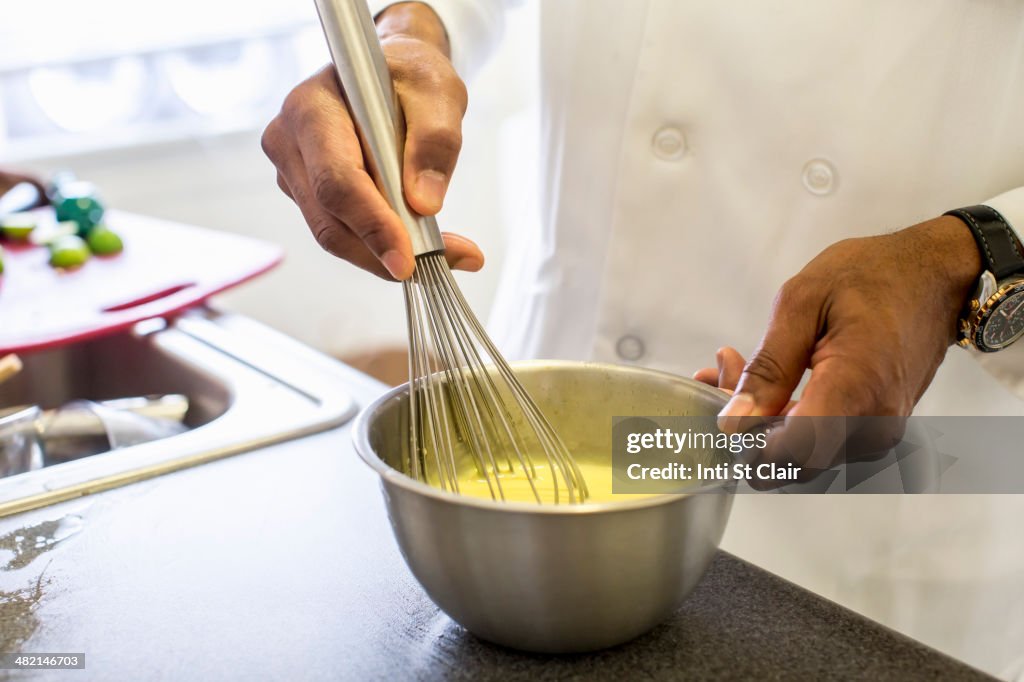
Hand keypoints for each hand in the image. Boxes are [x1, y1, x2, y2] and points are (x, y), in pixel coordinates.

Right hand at [261, 2, 482, 279]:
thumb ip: (434, 141)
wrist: (392, 72)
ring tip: (447, 251)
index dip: (372, 226)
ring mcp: (294, 172)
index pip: (337, 181)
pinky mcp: (307, 193)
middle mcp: (289, 142)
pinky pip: (342, 231)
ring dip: (386, 253)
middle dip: (383, 250)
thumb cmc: (409, 76)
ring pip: (334, 234)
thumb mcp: (437, 92)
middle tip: (443, 263)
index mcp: (311, 108)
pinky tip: (419, 240)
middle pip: (329, 221)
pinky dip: (381, 244)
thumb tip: (424, 204)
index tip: (408, 260)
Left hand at [696, 216, 981, 472]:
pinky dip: (784, 418)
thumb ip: (768, 368)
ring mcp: (878, 432)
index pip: (794, 453)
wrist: (934, 277)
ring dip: (760, 420)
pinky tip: (765, 384)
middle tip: (724, 371)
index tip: (720, 409)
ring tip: (737, 366)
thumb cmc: (873, 277)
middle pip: (791, 459)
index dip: (747, 445)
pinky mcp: (875, 431)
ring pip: (801, 454)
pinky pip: (820, 441)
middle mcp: (874, 423)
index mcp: (855, 388)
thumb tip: (734, 420)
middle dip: (745, 425)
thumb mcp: (801, 303)